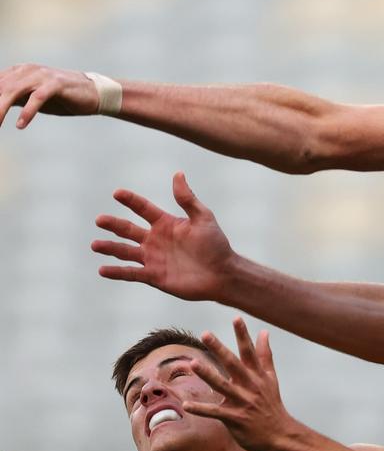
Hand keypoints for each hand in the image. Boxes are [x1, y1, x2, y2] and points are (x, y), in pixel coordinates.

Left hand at [0, 64, 99, 127]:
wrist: (92, 93)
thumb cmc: (61, 96)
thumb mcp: (32, 97)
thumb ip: (14, 97)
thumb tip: (0, 104)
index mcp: (19, 71)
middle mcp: (28, 70)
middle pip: (1, 87)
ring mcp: (42, 75)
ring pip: (14, 90)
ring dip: (2, 107)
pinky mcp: (56, 84)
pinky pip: (37, 97)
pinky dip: (27, 112)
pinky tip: (20, 125)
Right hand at [92, 172, 232, 300]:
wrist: (221, 274)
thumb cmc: (215, 245)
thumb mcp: (203, 218)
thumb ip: (187, 199)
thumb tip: (178, 174)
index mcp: (165, 223)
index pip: (143, 208)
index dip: (130, 200)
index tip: (117, 193)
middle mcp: (155, 239)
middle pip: (128, 229)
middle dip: (113, 224)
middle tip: (99, 219)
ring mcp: (153, 258)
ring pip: (125, 251)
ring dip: (110, 248)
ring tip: (95, 245)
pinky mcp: (154, 276)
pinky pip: (131, 273)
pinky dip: (117, 272)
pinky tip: (102, 270)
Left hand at [184, 318, 294, 450]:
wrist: (280, 434)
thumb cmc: (272, 404)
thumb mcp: (271, 378)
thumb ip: (265, 354)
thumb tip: (264, 331)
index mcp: (257, 375)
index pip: (249, 351)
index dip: (243, 334)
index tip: (236, 318)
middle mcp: (250, 386)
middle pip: (233, 364)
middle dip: (219, 348)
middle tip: (206, 334)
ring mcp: (242, 402)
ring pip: (222, 386)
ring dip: (207, 374)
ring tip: (193, 363)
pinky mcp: (235, 419)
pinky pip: (215, 412)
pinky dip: (201, 409)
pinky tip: (187, 404)